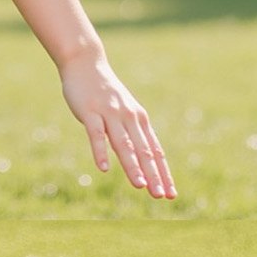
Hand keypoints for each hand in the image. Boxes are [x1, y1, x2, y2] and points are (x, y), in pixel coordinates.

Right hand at [59, 52, 175, 199]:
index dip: (163, 173)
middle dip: (153, 174)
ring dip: (132, 166)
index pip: (155, 150)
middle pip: (143, 150)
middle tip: (160, 195)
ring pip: (123, 143)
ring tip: (140, 186)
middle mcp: (128, 116)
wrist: (84, 61)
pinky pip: (97, 134)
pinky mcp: (90, 111)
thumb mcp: (123, 110)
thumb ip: (132, 133)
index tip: (171, 194)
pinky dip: (101, 151)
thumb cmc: (104, 91)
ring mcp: (109, 113)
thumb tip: (142, 161)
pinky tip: (104, 168)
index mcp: (139, 118)